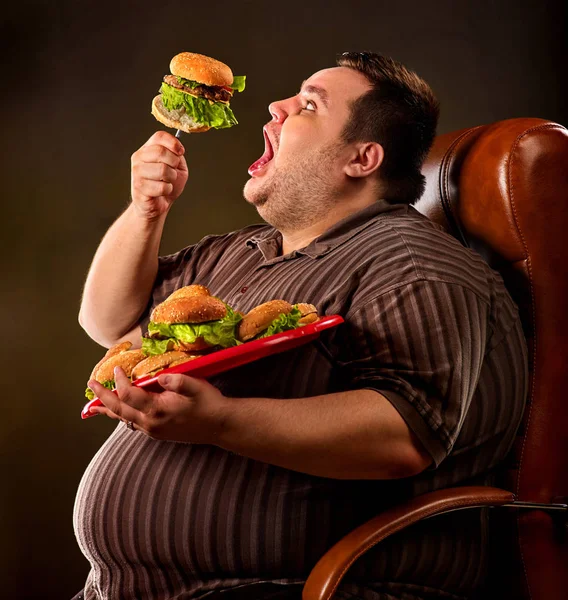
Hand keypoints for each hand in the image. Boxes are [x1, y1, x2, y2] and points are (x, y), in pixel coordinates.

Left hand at [88, 367, 228, 443]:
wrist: (220, 426)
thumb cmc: (209, 404)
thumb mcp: (195, 386)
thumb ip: (176, 380)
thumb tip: (159, 376)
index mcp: (156, 410)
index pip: (128, 394)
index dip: (119, 381)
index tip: (117, 369)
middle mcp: (150, 423)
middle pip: (118, 410)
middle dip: (102, 398)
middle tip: (90, 385)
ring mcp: (153, 431)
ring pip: (123, 420)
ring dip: (109, 410)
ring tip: (96, 405)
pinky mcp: (158, 433)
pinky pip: (133, 424)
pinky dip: (122, 416)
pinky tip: (122, 412)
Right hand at [130, 131, 188, 220]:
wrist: (158, 204)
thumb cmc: (166, 184)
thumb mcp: (177, 167)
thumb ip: (177, 155)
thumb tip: (178, 149)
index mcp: (147, 149)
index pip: (159, 136)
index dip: (173, 143)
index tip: (181, 152)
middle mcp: (139, 158)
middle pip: (161, 151)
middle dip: (174, 163)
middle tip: (174, 171)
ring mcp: (137, 172)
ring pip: (162, 170)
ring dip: (171, 178)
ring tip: (167, 182)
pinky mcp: (139, 187)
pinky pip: (161, 186)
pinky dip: (167, 190)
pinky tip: (162, 192)